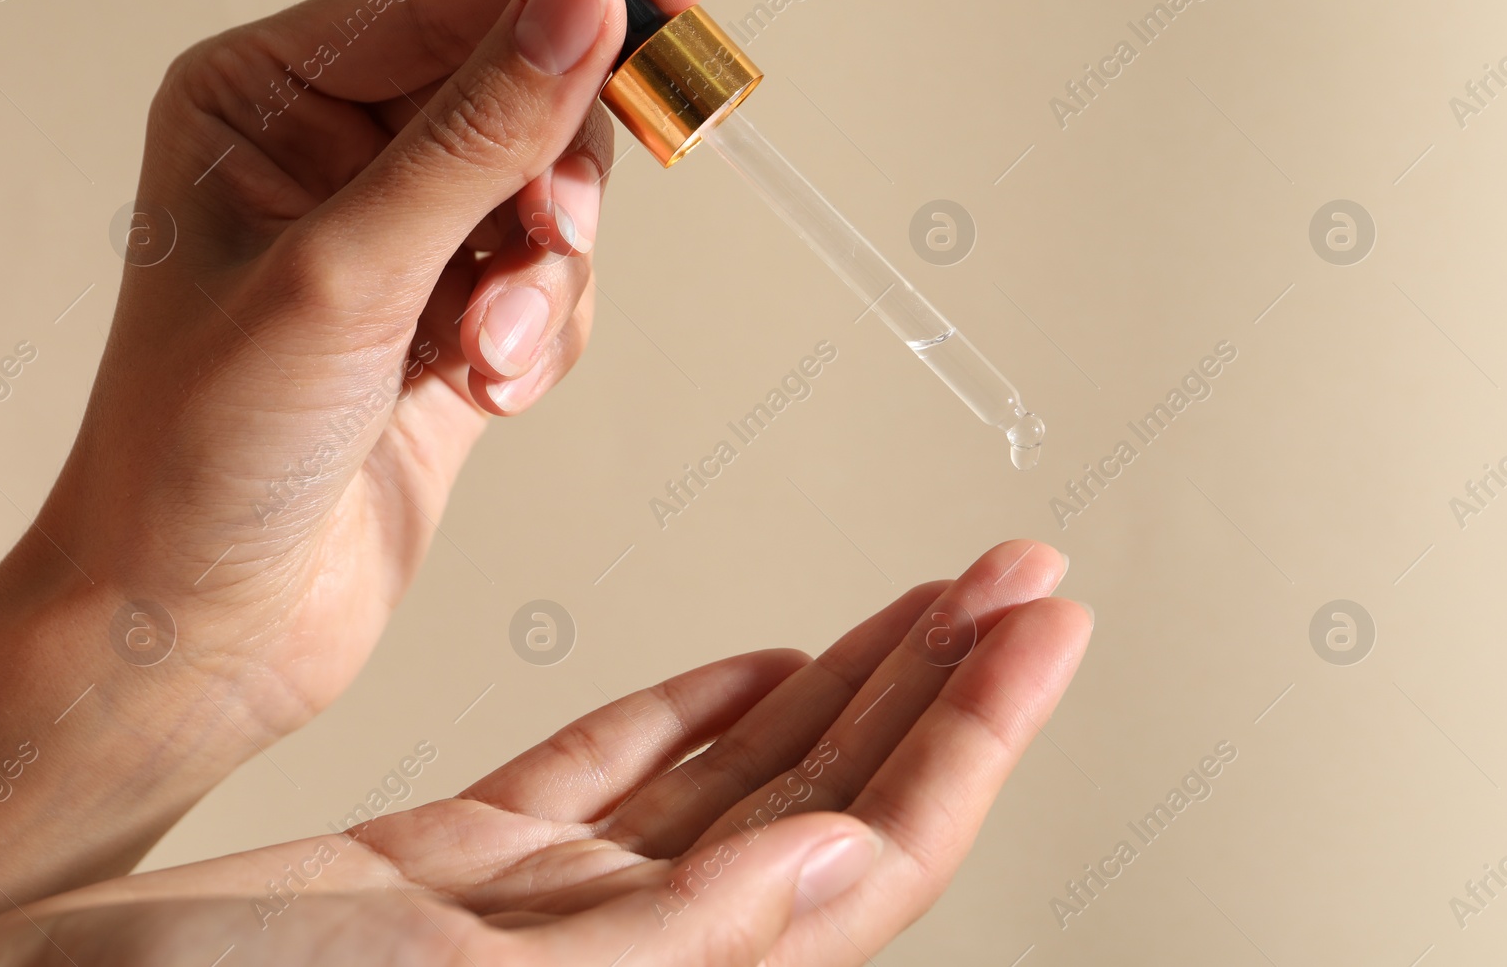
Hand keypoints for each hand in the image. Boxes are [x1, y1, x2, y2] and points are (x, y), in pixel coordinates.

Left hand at [0, 0, 704, 936]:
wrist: (204, 628)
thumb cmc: (200, 455)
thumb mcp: (347, 271)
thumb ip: (477, 132)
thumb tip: (579, 5)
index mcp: (267, 101)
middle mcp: (335, 159)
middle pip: (518, 90)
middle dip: (551, 171)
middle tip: (551, 228)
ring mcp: (402, 245)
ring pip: (549, 197)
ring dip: (542, 279)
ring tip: (486, 353)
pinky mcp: (452, 324)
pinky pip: (553, 286)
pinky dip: (542, 336)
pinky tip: (486, 389)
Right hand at [0, 542, 1088, 964]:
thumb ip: (667, 940)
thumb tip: (842, 864)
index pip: (865, 856)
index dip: (970, 738)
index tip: (1042, 625)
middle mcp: (620, 956)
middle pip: (827, 797)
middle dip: (941, 682)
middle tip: (1023, 578)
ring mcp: (544, 907)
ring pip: (741, 770)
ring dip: (848, 673)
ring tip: (934, 592)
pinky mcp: (464, 864)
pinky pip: (619, 772)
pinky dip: (703, 703)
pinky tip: (772, 659)